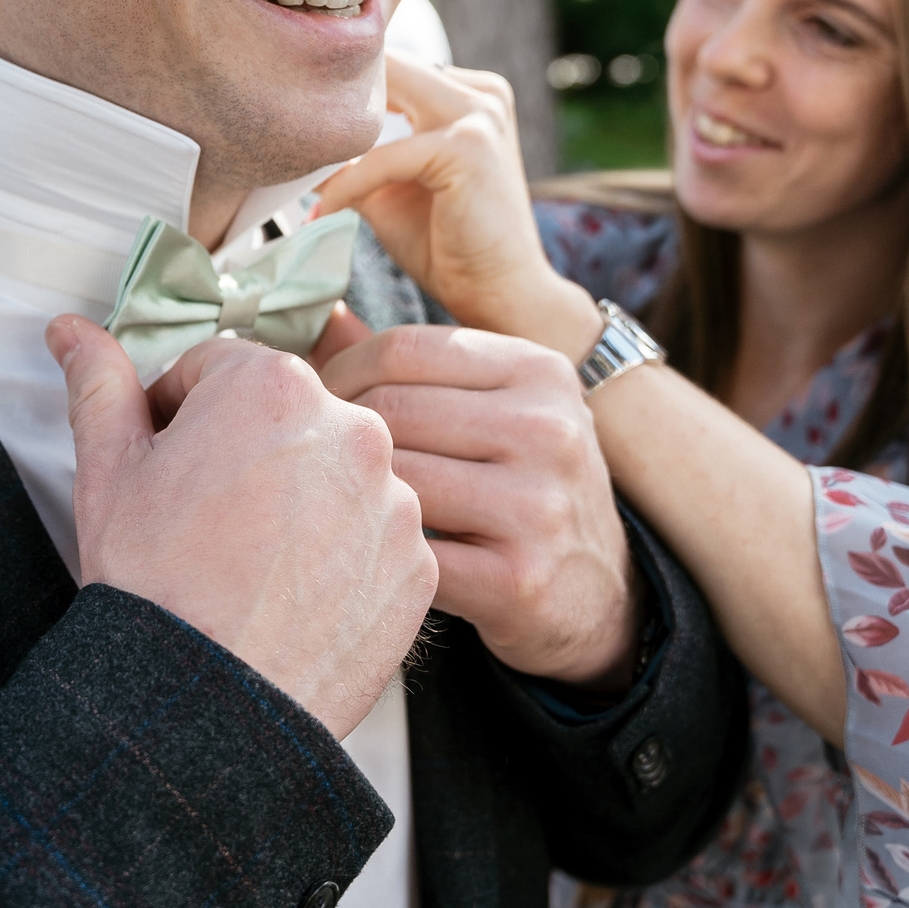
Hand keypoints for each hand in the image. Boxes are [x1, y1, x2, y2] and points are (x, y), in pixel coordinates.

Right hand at [49, 316, 435, 737]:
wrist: (207, 705)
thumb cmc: (153, 585)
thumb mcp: (108, 472)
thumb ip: (99, 385)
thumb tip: (71, 331)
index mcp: (271, 386)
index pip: (220, 369)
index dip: (181, 414)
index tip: (167, 464)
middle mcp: (350, 429)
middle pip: (288, 418)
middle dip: (246, 452)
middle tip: (203, 517)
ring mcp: (396, 500)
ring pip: (337, 477)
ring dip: (300, 501)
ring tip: (248, 563)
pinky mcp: (418, 565)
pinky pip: (375, 540)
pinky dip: (340, 558)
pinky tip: (290, 595)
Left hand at [313, 55, 599, 353]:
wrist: (499, 296)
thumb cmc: (446, 246)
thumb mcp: (386, 189)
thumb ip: (349, 160)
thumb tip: (290, 147)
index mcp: (468, 92)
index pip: (389, 67)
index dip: (338, 88)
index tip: (286, 110)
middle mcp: (480, 91)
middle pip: (383, 66)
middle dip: (328, 95)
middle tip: (277, 129)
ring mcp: (479, 113)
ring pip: (377, 100)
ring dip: (332, 135)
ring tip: (293, 166)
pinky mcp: (466, 145)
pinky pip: (383, 157)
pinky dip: (349, 185)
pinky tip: (324, 215)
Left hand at [319, 319, 638, 690]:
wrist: (596, 594)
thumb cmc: (522, 486)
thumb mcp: (492, 407)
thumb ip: (408, 364)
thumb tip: (317, 312)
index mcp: (539, 371)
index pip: (404, 348)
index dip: (340, 372)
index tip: (320, 403)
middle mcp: (549, 430)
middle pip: (392, 411)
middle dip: (337, 434)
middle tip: (312, 459)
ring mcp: (540, 506)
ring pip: (396, 479)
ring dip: (353, 494)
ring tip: (336, 503)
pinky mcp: (520, 579)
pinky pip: (410, 553)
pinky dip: (377, 553)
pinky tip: (368, 555)